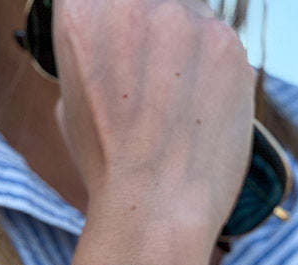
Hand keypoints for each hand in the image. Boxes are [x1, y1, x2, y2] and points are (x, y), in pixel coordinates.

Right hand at [52, 0, 255, 239]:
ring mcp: (184, 19)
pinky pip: (222, 46)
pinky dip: (217, 75)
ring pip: (191, 15)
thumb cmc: (108, 171)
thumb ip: (92, 59)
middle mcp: (131, 1)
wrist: (154, 212)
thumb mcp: (70, 106)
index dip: (117, 24)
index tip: (128, 50)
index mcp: (81, 11)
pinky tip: (203, 114)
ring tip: (179, 105)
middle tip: (157, 80)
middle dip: (154, 33)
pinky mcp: (228, 44)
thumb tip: (115, 51)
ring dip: (187, 49)